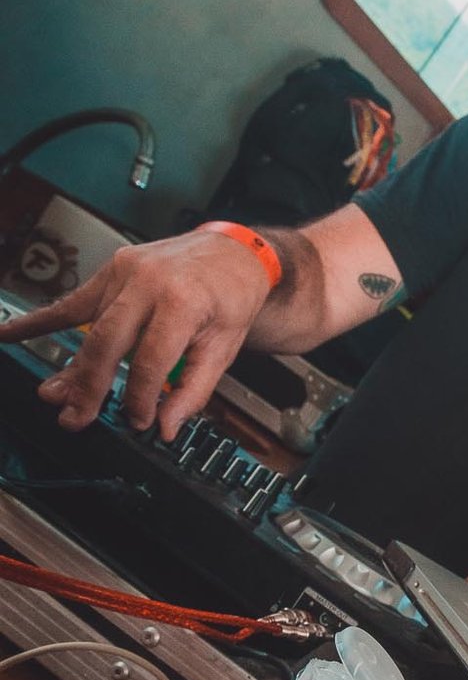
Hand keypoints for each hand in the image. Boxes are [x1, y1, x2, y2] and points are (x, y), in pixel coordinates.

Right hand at [0, 230, 278, 438]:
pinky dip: (40, 319)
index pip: (149, 360)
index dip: (139, 397)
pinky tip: (10, 333)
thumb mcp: (225, 346)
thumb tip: (168, 426)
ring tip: (55, 395)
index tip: (137, 420)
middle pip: (107, 341)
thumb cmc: (231, 295)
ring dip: (72, 365)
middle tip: (76, 417)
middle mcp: (148, 281)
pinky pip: (72, 299)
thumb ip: (195, 389)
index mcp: (182, 300)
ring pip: (88, 326)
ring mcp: (125, 272)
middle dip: (89, 385)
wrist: (232, 253)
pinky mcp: (111, 271)